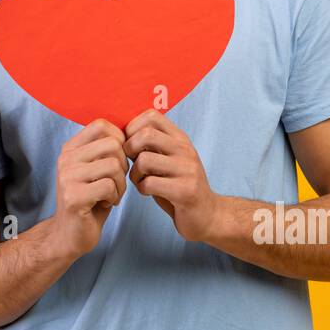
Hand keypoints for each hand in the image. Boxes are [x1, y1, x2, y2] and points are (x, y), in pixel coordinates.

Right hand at [47, 118, 128, 259]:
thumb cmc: (90, 200)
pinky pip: (109, 186)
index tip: (118, 161)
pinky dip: (114, 197)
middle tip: (115, 183)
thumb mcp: (95, 169)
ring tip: (111, 195)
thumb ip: (105, 150)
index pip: (102, 125)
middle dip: (123, 165)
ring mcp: (67, 177)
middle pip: (113, 145)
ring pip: (114, 165)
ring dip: (121, 185)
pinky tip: (105, 204)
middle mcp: (66, 158)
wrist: (69, 235)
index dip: (120, 140)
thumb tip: (132, 131)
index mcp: (71, 148)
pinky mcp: (73, 197)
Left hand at [122, 109, 218, 243]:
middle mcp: (185, 150)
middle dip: (129, 149)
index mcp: (180, 138)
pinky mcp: (185, 191)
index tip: (130, 145)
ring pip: (144, 160)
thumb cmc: (179, 185)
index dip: (132, 127)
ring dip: (134, 173)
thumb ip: (151, 145)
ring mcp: (187, 170)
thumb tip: (122, 132)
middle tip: (130, 163)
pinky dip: (141, 189)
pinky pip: (149, 183)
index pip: (151, 115)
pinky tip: (148, 192)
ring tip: (140, 180)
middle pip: (145, 134)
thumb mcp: (168, 158)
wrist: (207, 214)